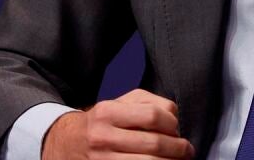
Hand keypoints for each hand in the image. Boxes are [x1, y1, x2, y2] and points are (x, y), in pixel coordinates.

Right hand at [42, 89, 193, 159]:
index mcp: (108, 112)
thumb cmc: (102, 122)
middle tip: (187, 151)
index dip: (174, 125)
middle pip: (154, 144)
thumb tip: (175, 117)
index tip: (179, 131)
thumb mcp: (120, 102)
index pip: (154, 116)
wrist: (66, 143)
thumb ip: (150, 103)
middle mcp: (102, 137)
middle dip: (178, 149)